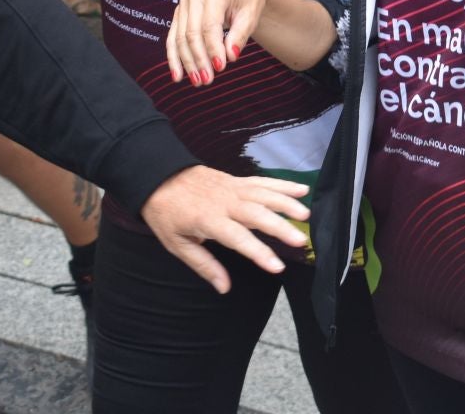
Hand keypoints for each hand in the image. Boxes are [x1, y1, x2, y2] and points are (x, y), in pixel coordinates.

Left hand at [138, 165, 309, 292]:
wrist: (158, 177)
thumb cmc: (166, 214)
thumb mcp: (177, 244)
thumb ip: (204, 265)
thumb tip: (224, 287)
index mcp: (209, 220)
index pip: (238, 238)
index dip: (259, 252)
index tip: (277, 266)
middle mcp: (225, 202)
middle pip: (258, 214)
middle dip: (281, 227)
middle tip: (301, 240)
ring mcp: (233, 188)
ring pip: (265, 194)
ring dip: (287, 203)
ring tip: (306, 215)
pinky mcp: (237, 180)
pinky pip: (263, 182)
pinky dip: (283, 185)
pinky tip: (301, 190)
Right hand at [166, 0, 274, 84]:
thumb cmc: (247, 4)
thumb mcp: (250, 18)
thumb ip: (239, 36)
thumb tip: (230, 56)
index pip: (209, 25)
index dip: (213, 48)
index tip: (220, 68)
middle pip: (192, 33)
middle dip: (199, 59)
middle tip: (207, 80)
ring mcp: (184, 4)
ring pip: (180, 39)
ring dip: (187, 63)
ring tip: (197, 81)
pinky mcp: (178, 15)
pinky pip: (173, 39)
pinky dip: (175, 58)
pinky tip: (178, 76)